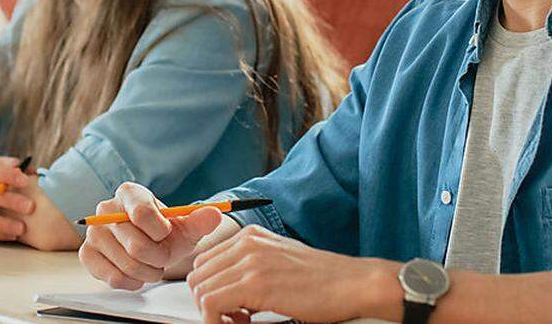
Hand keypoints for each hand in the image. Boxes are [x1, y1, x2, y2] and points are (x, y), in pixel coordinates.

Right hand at [79, 182, 224, 288]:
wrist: (149, 246)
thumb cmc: (166, 234)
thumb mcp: (186, 226)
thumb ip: (201, 220)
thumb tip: (215, 214)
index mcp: (129, 193)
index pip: (143, 214)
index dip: (161, 231)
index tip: (166, 233)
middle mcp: (106, 208)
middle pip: (137, 245)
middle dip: (158, 257)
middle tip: (162, 255)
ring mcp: (93, 232)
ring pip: (127, 264)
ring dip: (148, 272)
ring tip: (152, 264)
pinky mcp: (87, 254)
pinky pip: (113, 277)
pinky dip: (132, 281)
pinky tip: (137, 274)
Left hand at [186, 224, 402, 323]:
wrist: (353, 284)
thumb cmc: (323, 280)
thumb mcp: (280, 261)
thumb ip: (250, 266)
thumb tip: (225, 289)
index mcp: (251, 236)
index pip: (205, 262)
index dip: (212, 289)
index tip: (231, 307)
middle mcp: (247, 243)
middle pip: (198, 276)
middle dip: (209, 302)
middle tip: (236, 317)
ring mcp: (250, 262)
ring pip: (200, 291)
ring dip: (214, 313)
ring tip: (243, 320)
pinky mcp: (256, 284)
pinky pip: (211, 305)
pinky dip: (218, 321)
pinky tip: (245, 323)